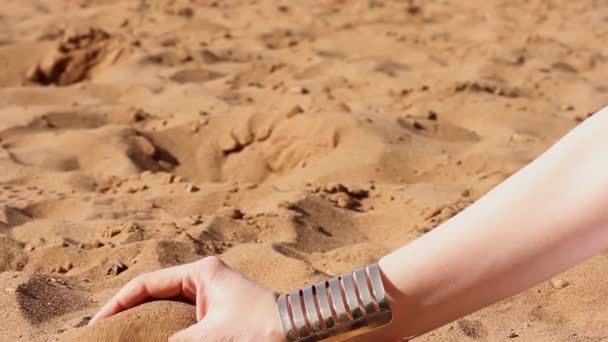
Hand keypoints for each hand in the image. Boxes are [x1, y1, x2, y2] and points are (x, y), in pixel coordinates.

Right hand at [89, 256, 285, 341]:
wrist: (302, 331)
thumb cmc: (259, 329)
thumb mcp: (208, 338)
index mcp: (201, 272)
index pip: (145, 284)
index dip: (116, 305)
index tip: (95, 327)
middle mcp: (206, 280)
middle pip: (156, 296)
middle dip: (131, 315)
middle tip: (105, 335)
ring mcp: (215, 297)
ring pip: (170, 311)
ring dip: (149, 325)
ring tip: (125, 338)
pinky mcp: (223, 315)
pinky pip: (186, 322)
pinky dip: (169, 332)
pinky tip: (155, 339)